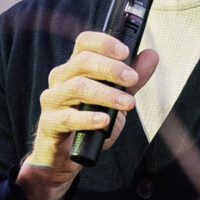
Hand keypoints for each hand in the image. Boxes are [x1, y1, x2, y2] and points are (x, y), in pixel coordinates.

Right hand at [16, 31, 156, 199]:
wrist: (66, 156)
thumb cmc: (90, 123)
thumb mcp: (116, 100)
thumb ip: (132, 80)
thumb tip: (151, 55)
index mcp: (75, 67)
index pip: (84, 42)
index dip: (104, 42)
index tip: (125, 52)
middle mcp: (61, 78)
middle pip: (82, 62)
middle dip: (111, 68)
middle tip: (132, 79)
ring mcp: (53, 99)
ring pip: (77, 87)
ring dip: (106, 94)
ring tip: (127, 104)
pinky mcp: (49, 122)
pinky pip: (68, 117)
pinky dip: (88, 118)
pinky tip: (104, 121)